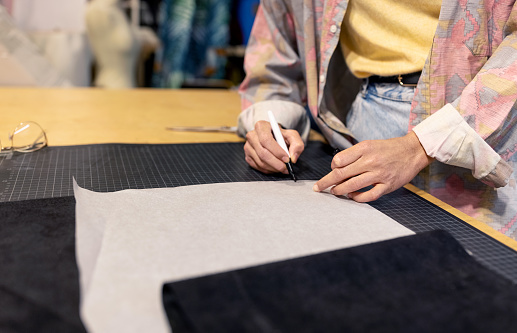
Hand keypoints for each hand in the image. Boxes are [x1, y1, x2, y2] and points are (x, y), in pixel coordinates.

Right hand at [244, 120, 303, 173]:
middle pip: (262, 153)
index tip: (287, 158)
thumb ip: (297, 145)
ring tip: (283, 168)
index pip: (266, 140)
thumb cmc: (282, 136)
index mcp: (261, 126)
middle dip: (276, 163)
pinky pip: (258, 167)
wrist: (273, 138)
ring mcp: (248, 147)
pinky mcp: (247, 157)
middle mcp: (252, 135)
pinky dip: (268, 170)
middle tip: (286, 168)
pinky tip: (275, 168)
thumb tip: (293, 158)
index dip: (277, 151)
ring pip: (260, 162)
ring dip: (273, 168)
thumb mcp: (292, 136)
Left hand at [313, 131, 431, 201]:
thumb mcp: (369, 144)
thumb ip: (353, 155)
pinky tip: (352, 197)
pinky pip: (369, 195)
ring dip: (339, 191)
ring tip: (334, 192)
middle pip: (341, 174)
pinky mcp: (388, 185)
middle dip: (326, 182)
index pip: (339, 160)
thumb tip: (336, 168)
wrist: (413, 150)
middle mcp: (371, 161)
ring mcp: (380, 174)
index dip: (332, 167)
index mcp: (364, 148)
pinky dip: (358, 198)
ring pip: (352, 185)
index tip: (333, 170)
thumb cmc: (388, 148)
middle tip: (318, 188)